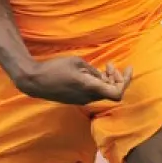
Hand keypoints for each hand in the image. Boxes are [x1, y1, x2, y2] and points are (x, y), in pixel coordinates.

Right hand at [13, 56, 131, 104]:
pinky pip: (93, 94)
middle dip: (116, 78)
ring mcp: (82, 100)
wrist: (34, 82)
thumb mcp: (77, 62)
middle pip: (112, 92)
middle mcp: (89, 97)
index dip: (126, 81)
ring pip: (103, 93)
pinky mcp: (76, 100)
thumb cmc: (54, 68)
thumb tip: (101, 76)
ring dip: (106, 81)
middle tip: (110, 65)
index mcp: (90, 87)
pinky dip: (97, 84)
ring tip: (102, 67)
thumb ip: (93, 70)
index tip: (127, 68)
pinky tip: (90, 74)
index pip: (117, 93)